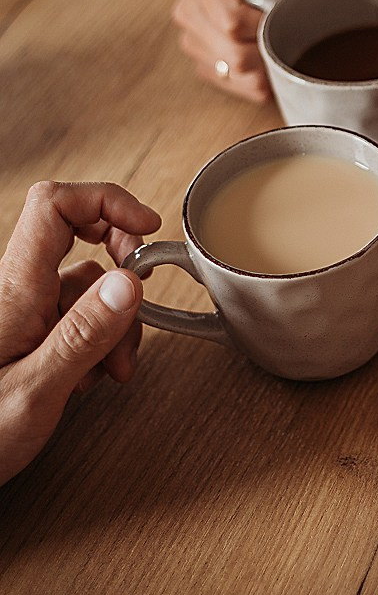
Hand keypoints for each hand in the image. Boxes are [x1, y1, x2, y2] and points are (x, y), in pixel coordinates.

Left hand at [0, 181, 161, 484]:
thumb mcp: (36, 392)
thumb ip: (84, 336)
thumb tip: (128, 283)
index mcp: (15, 290)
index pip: (57, 206)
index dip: (106, 202)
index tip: (146, 227)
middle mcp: (16, 291)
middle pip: (78, 240)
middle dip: (121, 270)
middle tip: (137, 303)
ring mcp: (22, 311)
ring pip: (83, 287)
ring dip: (112, 321)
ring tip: (110, 371)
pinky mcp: (27, 333)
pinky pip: (73, 316)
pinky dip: (96, 339)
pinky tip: (89, 375)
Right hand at [172, 0, 289, 101]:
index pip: (232, 21)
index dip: (264, 26)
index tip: (283, 15)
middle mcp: (187, 12)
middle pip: (234, 54)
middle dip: (270, 49)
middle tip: (289, 31)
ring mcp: (191, 42)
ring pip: (237, 74)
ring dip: (267, 66)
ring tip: (278, 41)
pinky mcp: (202, 64)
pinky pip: (236, 86)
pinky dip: (261, 78)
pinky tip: (268, 57)